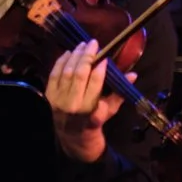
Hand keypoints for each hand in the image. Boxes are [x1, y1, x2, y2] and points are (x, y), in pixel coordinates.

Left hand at [44, 41, 120, 162]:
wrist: (72, 138)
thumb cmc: (94, 124)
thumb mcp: (110, 111)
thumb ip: (120, 93)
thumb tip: (133, 75)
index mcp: (89, 109)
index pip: (94, 83)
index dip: (99, 67)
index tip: (105, 56)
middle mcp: (72, 104)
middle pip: (79, 74)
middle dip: (86, 56)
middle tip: (93, 43)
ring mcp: (58, 100)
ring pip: (66, 72)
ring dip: (74, 56)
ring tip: (82, 45)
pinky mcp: (48, 97)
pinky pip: (53, 75)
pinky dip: (61, 62)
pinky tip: (69, 53)